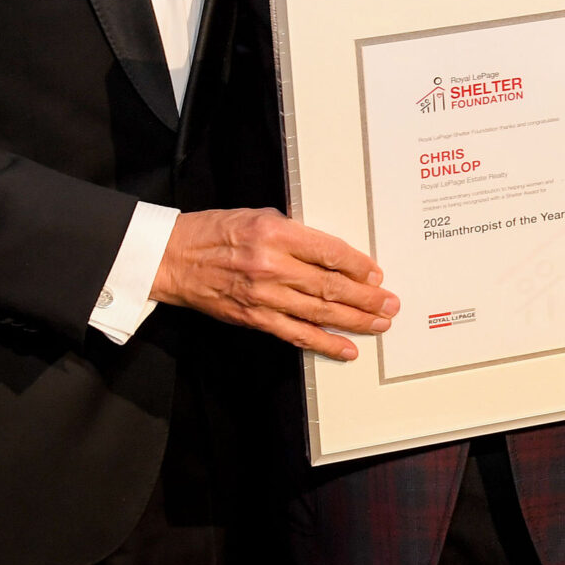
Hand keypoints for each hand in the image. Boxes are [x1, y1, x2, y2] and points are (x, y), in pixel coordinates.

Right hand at [151, 207, 397, 360]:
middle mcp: (272, 266)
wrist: (174, 258)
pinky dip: (324, 343)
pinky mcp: (255, 318)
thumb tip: (330, 252)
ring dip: (355, 321)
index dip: (359, 266)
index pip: (330, 252)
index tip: (375, 274)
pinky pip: (296, 334)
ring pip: (320, 313)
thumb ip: (293, 232)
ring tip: (379, 324)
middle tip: (389, 304)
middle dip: (366, 298)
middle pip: (331, 286)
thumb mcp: (257, 216)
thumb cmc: (214, 232)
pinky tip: (346, 348)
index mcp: (275, 234)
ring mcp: (264, 296)